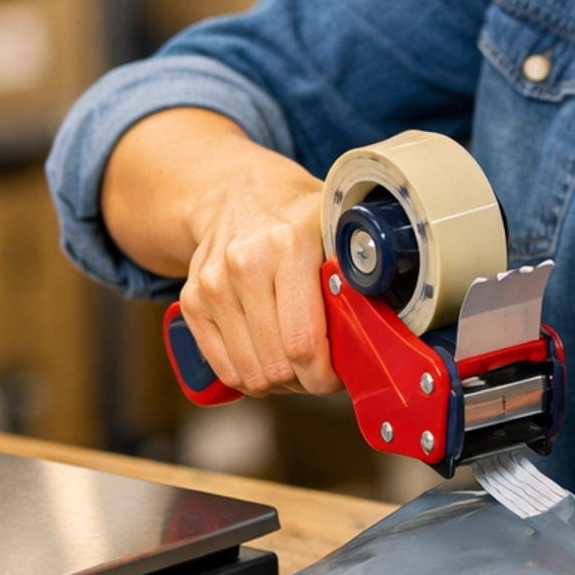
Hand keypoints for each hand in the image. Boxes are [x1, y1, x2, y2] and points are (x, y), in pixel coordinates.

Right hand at [178, 144, 339, 398]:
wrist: (235, 192)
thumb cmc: (295, 215)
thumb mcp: (336, 227)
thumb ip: (358, 270)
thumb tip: (381, 324)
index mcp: (288, 245)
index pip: (303, 343)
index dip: (325, 375)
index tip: (340, 373)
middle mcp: (244, 265)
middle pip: (277, 365)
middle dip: (306, 381)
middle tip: (321, 370)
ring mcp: (214, 285)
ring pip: (249, 374)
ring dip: (278, 383)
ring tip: (296, 364)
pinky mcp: (192, 301)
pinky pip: (224, 368)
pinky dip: (249, 376)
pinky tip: (268, 359)